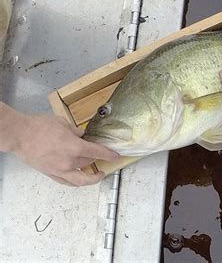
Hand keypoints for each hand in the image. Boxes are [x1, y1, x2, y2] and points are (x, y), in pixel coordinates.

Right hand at [4, 108, 118, 185]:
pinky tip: (80, 179)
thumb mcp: (64, 124)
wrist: (20, 135)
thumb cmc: (40, 127)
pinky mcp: (51, 174)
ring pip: (81, 179)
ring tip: (98, 174)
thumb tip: (82, 136)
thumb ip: (76, 132)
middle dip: (96, 158)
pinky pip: (67, 182)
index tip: (116, 156)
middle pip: (89, 162)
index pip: (98, 152)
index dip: (109, 155)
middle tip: (100, 154)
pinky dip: (76, 182)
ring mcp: (60, 170)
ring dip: (91, 178)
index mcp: (75, 147)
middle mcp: (69, 161)